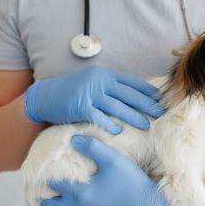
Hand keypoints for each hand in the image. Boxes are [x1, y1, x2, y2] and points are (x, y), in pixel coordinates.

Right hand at [24, 65, 163, 133]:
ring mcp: (90, 94)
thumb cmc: (71, 91)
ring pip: (117, 107)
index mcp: (104, 74)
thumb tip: (131, 96)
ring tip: (146, 125)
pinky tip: (119, 131)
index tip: (159, 98)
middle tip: (160, 113)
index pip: (131, 82)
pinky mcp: (80, 107)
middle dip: (146, 104)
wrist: (44, 96)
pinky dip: (110, 124)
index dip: (146, 90)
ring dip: (134, 117)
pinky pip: (99, 117)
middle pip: (128, 95)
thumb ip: (110, 86)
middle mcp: (99, 82)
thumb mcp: (92, 82)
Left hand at [41, 135, 174, 205]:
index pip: (54, 185)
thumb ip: (92, 147)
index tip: (43, 173)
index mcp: (80, 193)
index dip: (46, 178)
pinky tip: (82, 205)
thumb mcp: (113, 159)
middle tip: (47, 188)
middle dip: (47, 197)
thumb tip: (73, 139)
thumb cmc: (131, 182)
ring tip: (63, 196)